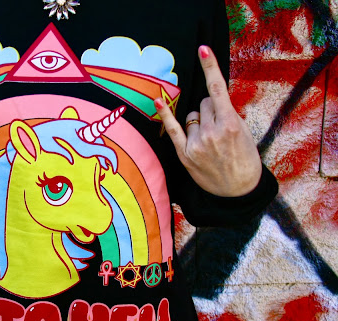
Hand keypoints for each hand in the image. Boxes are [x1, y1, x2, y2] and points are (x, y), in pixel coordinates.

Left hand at [154, 45, 261, 196]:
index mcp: (230, 124)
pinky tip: (157, 101)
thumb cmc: (244, 159)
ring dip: (198, 121)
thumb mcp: (244, 133)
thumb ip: (228, 114)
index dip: (210, 67)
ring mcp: (196, 143)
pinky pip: (173, 129)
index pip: (218, 89)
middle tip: (220, 129)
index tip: (202, 48)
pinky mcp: (184, 154)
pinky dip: (165, 114)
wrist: (238, 190)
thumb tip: (211, 99)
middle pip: (204, 103)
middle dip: (211, 110)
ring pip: (192, 116)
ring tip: (210, 141)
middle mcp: (211, 132)